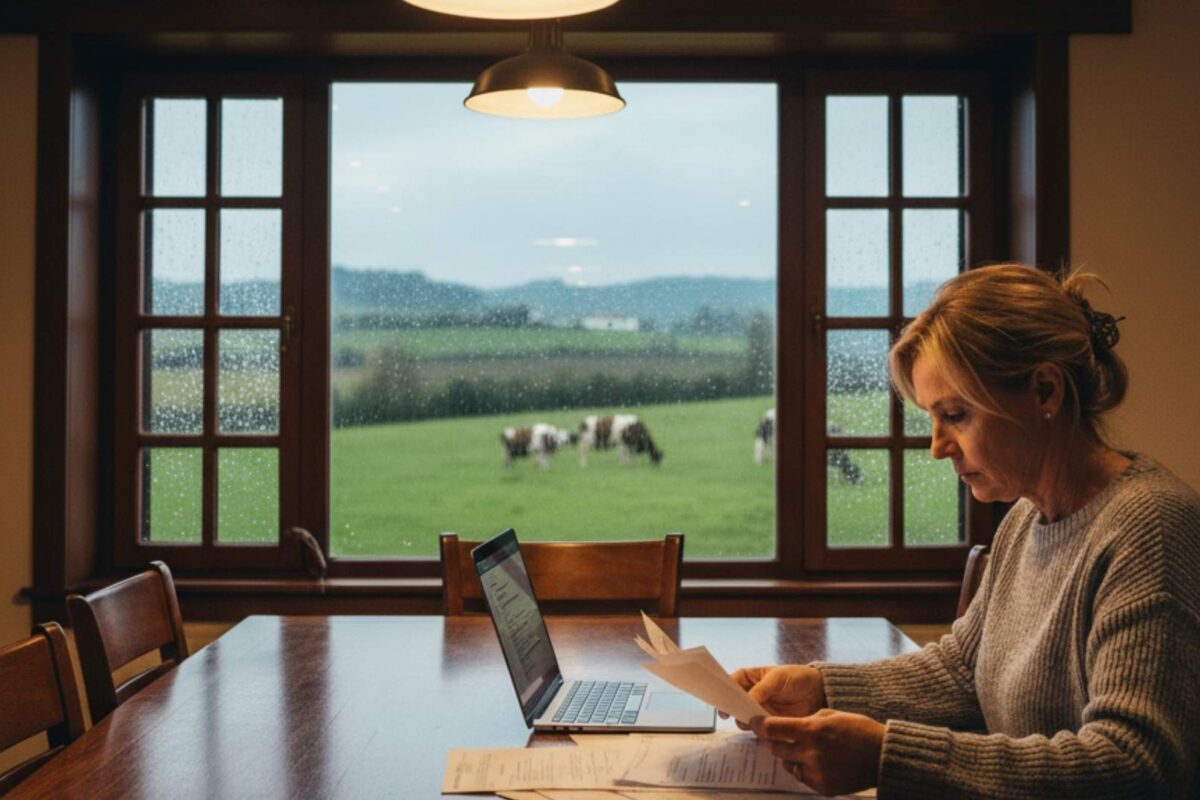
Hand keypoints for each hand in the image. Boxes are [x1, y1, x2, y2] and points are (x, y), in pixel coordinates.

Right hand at [728, 665, 826, 724]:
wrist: (818, 693)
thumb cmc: (796, 678)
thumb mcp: (778, 678)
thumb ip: (762, 689)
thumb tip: (748, 701)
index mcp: (751, 678)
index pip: (733, 681)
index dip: (724, 689)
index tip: (721, 699)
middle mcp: (752, 695)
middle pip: (735, 702)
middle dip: (731, 707)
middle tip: (730, 713)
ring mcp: (760, 709)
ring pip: (744, 717)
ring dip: (744, 720)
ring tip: (750, 721)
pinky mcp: (770, 723)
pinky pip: (758, 729)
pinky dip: (757, 730)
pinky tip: (760, 729)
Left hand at [752, 709, 883, 796]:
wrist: (883, 757)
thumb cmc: (859, 730)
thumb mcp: (831, 715)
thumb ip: (806, 721)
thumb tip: (786, 726)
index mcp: (813, 730)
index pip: (773, 729)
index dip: (760, 725)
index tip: (755, 722)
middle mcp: (812, 753)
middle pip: (776, 748)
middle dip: (772, 741)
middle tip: (773, 735)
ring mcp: (817, 773)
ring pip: (788, 765)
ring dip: (789, 756)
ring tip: (801, 749)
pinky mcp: (823, 787)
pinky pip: (803, 777)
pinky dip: (805, 769)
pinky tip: (816, 762)